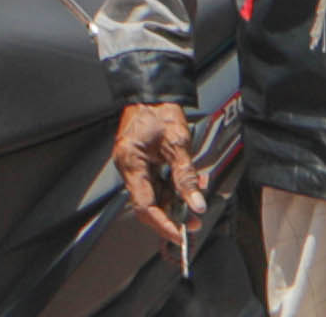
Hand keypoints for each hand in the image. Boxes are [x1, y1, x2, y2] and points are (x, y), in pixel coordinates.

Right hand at [113, 99, 209, 248]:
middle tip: (193, 223)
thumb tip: (196, 205)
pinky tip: (190, 187)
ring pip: (154, 195)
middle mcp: (128, 167)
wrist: (151, 90)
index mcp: (130, 161)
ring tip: (197, 202)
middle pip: (148, 204)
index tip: (180, 235)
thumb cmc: (159, 110)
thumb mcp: (178, 143)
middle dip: (171, 216)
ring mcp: (133, 165)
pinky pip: (156, 183)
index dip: (163, 223)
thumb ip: (186, 176)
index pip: (144, 205)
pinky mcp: (141, 163)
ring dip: (175, 202)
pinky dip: (173, 189)